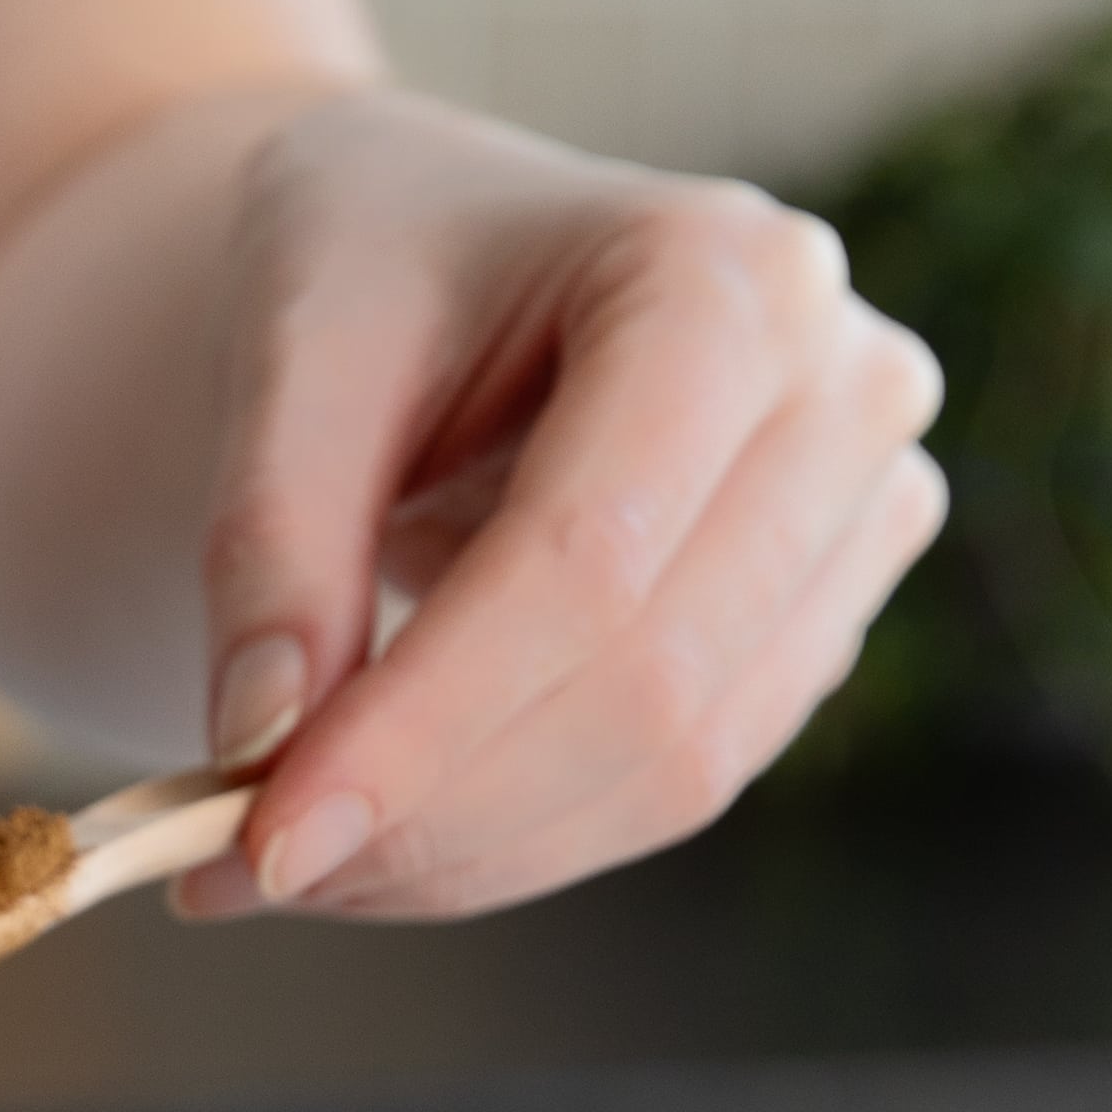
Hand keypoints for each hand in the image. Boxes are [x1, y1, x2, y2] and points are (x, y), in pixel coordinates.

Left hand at [178, 89, 946, 919]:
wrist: (454, 242)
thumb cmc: (380, 258)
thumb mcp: (292, 350)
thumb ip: (271, 541)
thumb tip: (262, 746)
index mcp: (722, 274)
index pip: (585, 558)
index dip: (427, 722)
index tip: (268, 834)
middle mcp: (842, 388)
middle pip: (647, 677)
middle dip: (437, 809)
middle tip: (248, 869)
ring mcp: (864, 511)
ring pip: (679, 759)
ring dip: (474, 847)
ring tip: (299, 854)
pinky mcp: (827, 615)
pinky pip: (686, 775)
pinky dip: (523, 831)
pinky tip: (391, 826)